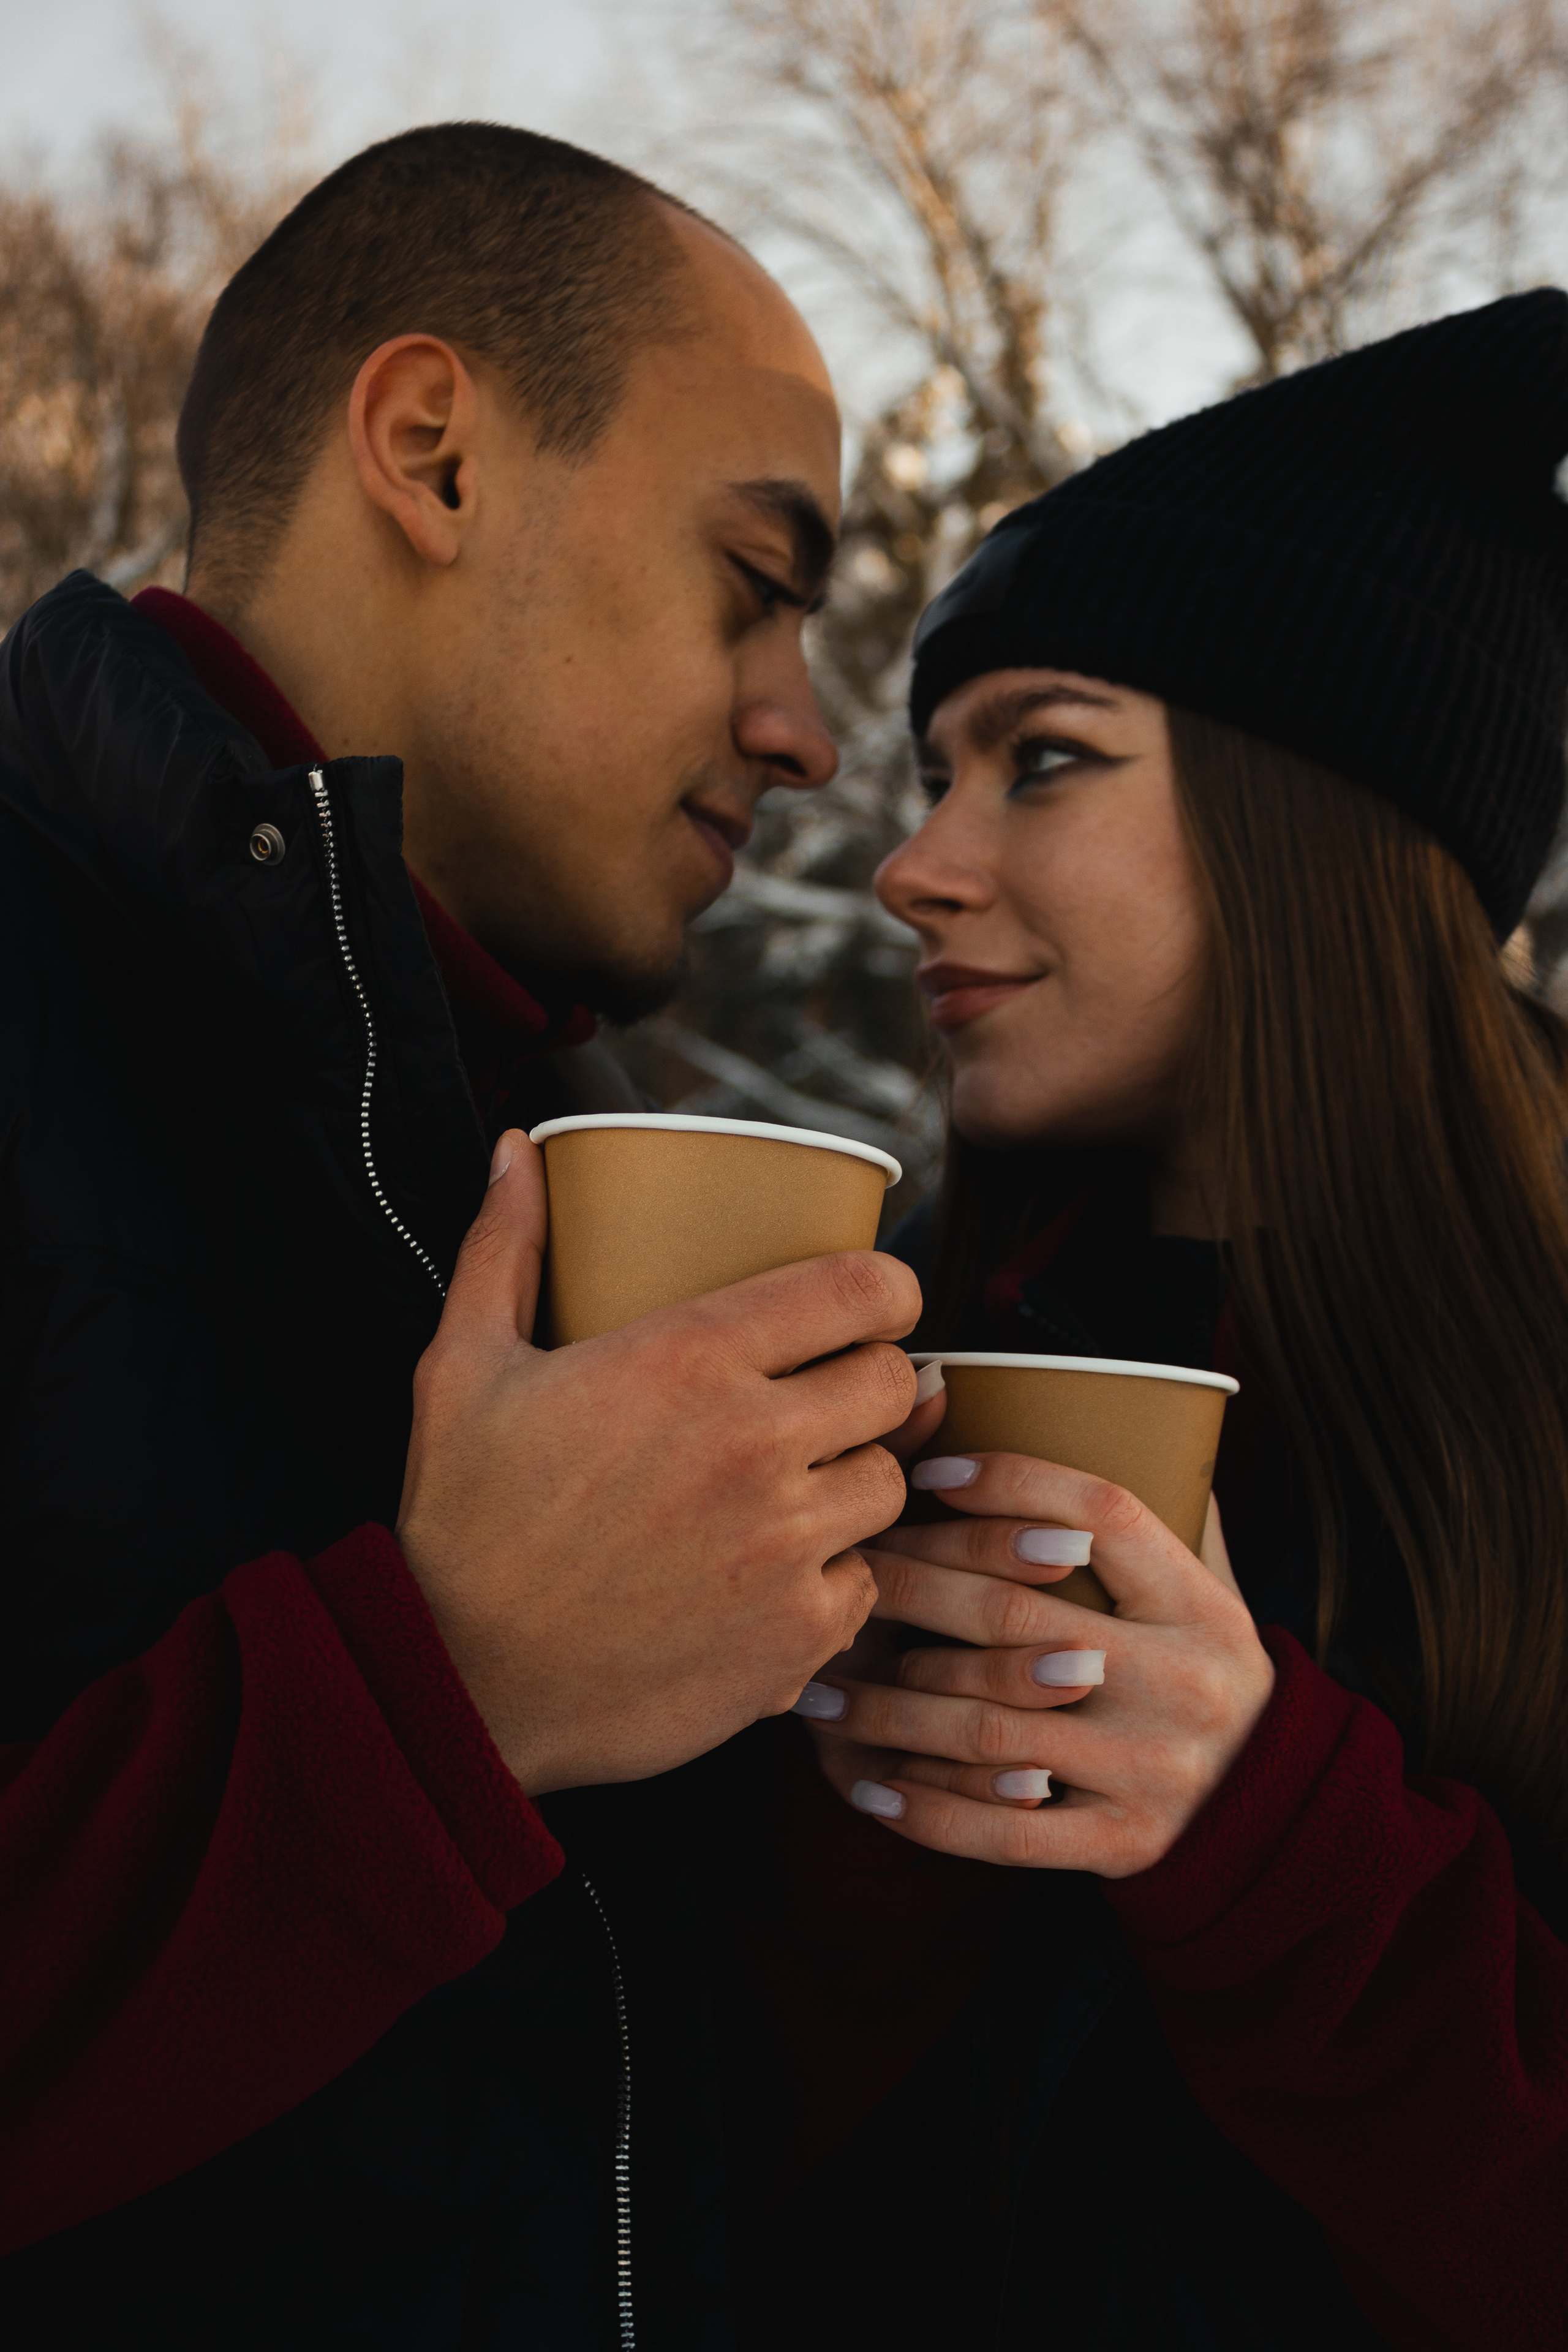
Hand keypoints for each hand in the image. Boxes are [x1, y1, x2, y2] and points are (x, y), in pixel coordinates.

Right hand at [397, 1131, 920, 1792]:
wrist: (459, 1683)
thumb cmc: (462, 1521)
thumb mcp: (462, 1366)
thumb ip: (504, 1248)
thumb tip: (517, 1149)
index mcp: (689, 1359)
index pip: (861, 1289)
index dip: (885, 1289)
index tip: (869, 1304)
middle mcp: (756, 1446)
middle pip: (895, 1383)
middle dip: (870, 1381)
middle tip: (823, 1398)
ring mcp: (785, 1548)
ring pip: (889, 1485)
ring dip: (852, 1480)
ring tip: (791, 1489)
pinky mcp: (797, 1638)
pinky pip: (865, 1583)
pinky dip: (831, 1578)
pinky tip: (769, 1576)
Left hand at [797, 1455, 1273, 1876]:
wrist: (1278, 1807)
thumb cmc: (1209, 1669)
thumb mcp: (1213, 1586)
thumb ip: (1166, 1510)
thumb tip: (1102, 1397)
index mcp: (1202, 1605)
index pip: (1103, 1515)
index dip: (1011, 1483)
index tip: (928, 1470)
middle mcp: (1180, 1682)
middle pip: (1016, 1617)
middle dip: (910, 1589)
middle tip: (842, 1571)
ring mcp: (1150, 1770)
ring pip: (990, 1728)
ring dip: (888, 1709)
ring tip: (818, 1688)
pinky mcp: (1123, 1845)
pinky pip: (1004, 1832)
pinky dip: (929, 1811)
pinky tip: (868, 1788)